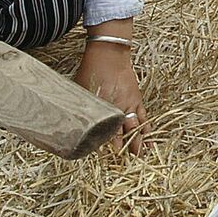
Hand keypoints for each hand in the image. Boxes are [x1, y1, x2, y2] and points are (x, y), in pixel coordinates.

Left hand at [75, 31, 145, 154]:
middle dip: (126, 148)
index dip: (109, 146)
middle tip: (127, 163)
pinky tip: (149, 137)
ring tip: (141, 156)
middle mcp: (120, 107)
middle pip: (125, 132)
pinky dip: (147, 128)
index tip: (108, 159)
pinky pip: (144, 117)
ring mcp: (131, 104)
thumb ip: (80, 106)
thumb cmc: (92, 69)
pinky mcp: (137, 99)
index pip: (109, 131)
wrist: (110, 53)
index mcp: (106, 106)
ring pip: (137, 126)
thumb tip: (68, 119)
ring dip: (139, 141)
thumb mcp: (81, 88)